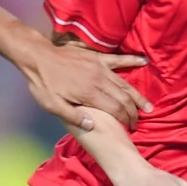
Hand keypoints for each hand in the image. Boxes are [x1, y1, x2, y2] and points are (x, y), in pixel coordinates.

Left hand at [23, 38, 151, 131]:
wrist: (38, 56)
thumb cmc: (44, 83)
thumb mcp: (53, 106)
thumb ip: (74, 117)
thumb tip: (93, 127)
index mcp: (90, 94)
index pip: (116, 109)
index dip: (126, 120)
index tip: (130, 128)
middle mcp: (100, 80)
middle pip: (124, 98)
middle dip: (134, 112)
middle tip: (139, 122)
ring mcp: (100, 67)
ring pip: (125, 83)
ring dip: (137, 95)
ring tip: (148, 106)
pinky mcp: (98, 57)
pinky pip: (119, 59)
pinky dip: (132, 60)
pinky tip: (144, 61)